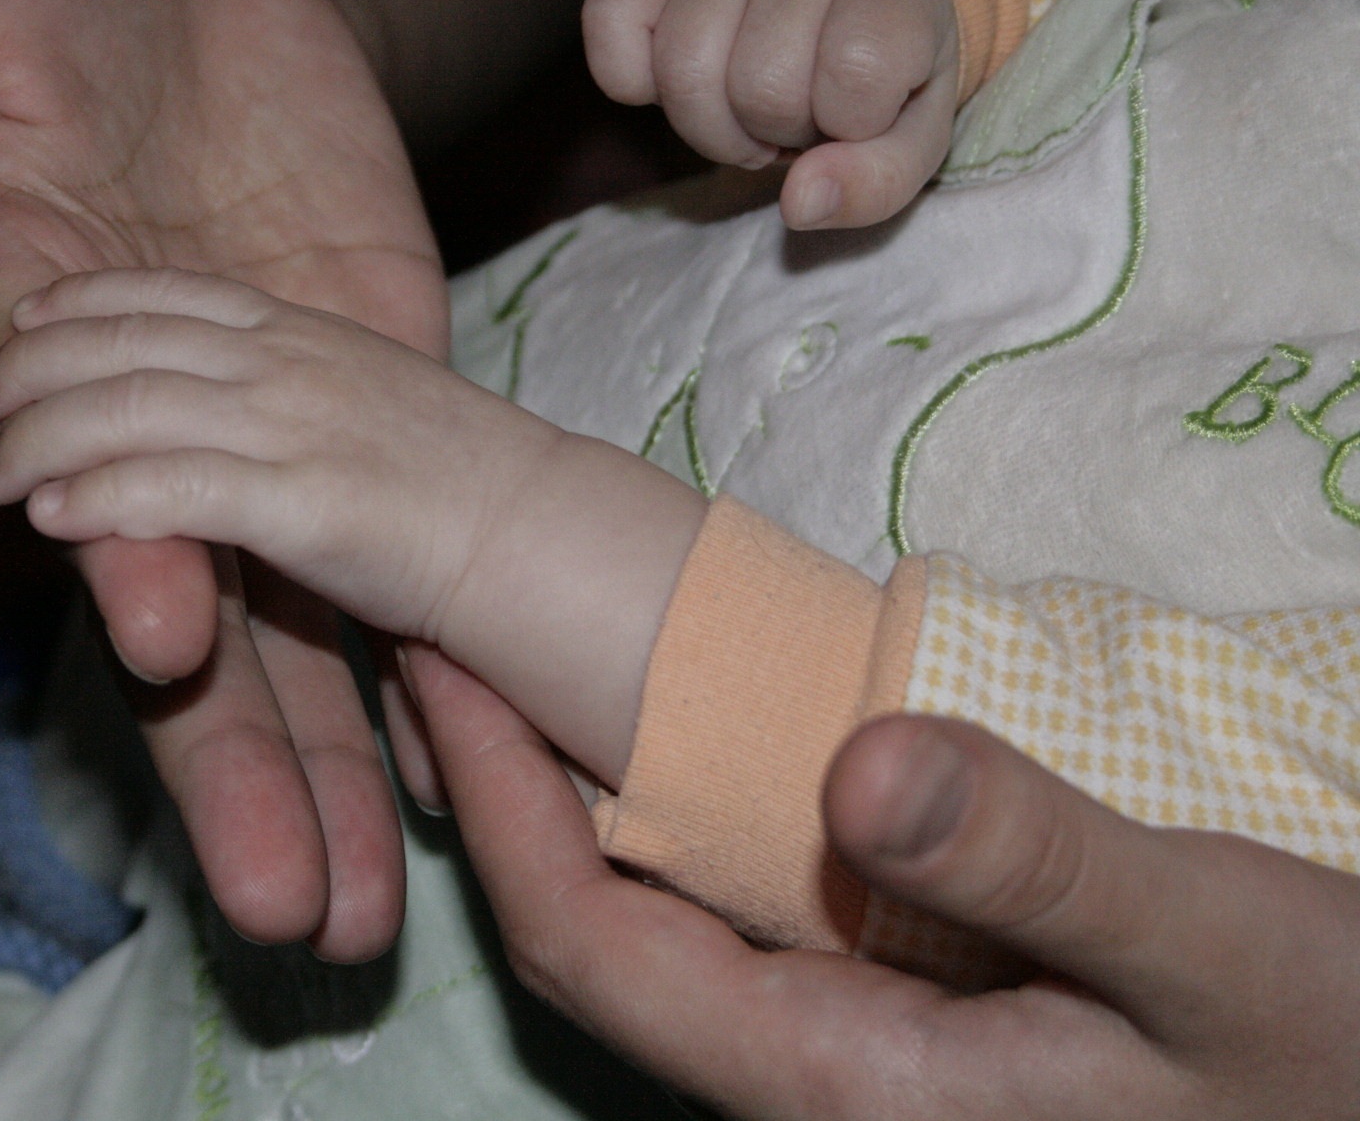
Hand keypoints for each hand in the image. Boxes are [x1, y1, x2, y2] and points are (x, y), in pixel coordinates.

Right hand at [0, 0, 446, 959]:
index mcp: (38, 339)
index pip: (79, 474)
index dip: (117, 547)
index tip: (163, 631)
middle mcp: (148, 419)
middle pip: (191, 610)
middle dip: (234, 753)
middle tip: (285, 907)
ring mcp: (267, 416)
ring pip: (297, 609)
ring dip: (330, 754)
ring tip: (360, 909)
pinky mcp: (370, 383)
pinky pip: (398, 525)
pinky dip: (426, 633)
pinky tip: (465, 748)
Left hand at [0, 269, 706, 786]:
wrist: (555, 544)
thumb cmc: (478, 494)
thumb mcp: (387, 420)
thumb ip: (313, 412)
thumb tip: (257, 440)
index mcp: (318, 336)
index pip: (180, 295)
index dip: (94, 300)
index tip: (35, 319)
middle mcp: (298, 365)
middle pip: (138, 338)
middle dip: (44, 361)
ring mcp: (299, 427)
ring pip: (136, 408)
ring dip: (46, 439)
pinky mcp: (306, 502)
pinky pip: (174, 486)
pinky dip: (102, 495)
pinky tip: (49, 515)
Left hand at [409, 646, 1359, 1118]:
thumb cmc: (1328, 1049)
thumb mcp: (1212, 948)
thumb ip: (1041, 862)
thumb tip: (856, 764)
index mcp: (847, 1084)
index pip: (592, 948)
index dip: (494, 806)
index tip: (442, 661)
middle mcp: (815, 1081)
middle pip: (593, 943)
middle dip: (498, 796)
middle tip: (451, 638)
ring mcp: (850, 1050)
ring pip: (654, 930)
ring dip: (569, 801)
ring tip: (520, 666)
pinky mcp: (893, 1014)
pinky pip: (734, 917)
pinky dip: (667, 816)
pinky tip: (665, 735)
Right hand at [582, 0, 958, 230]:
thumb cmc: (876, 75)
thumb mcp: (907, 138)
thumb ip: (874, 182)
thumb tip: (799, 202)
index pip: (856, 73)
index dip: (850, 125)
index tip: (857, 112)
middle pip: (760, 87)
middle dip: (773, 132)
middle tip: (793, 115)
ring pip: (684, 74)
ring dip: (710, 125)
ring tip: (743, 108)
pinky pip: (610, 29)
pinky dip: (631, 81)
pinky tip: (679, 78)